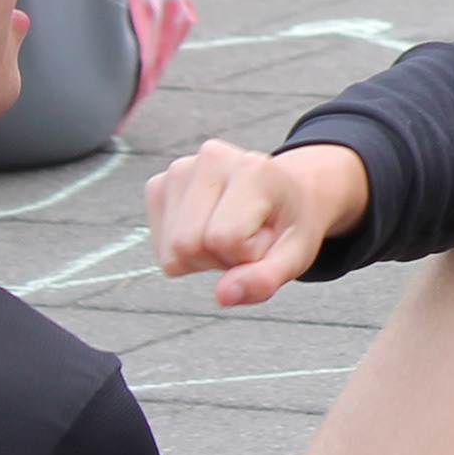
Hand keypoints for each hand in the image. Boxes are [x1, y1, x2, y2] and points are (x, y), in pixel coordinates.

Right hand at [147, 141, 367, 306]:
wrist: (284, 194)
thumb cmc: (288, 225)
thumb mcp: (295, 256)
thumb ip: (265, 279)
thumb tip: (223, 296)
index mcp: (253, 169)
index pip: (224, 240)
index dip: (247, 255)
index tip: (266, 237)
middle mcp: (210, 158)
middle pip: (188, 246)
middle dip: (220, 258)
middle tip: (247, 239)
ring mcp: (179, 169)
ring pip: (171, 251)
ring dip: (202, 258)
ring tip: (230, 233)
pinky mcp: (158, 184)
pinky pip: (160, 249)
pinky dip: (184, 253)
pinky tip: (208, 229)